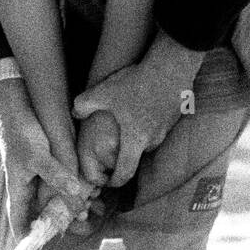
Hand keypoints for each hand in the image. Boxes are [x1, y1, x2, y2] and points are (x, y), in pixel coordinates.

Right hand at [0, 80, 93, 237]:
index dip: (26, 240)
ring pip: (54, 200)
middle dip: (57, 226)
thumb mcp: (39, 156)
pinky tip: (90, 192)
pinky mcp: (48, 166)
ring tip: (90, 215)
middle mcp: (27, 187)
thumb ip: (56, 175)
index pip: (18, 222)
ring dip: (69, 208)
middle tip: (78, 232)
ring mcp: (37, 177)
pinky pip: (61, 185)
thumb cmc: (22, 133)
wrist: (19, 106)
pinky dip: (73, 191)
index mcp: (18, 190)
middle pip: (41, 215)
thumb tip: (75, 195)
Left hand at [73, 31, 204, 186]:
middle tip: (113, 145)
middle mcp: (152, 139)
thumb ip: (84, 105)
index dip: (115, 182)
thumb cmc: (137, 83)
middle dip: (124, 154)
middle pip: (136, 155)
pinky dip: (149, 122)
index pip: (125, 173)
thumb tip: (75, 113)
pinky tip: (142, 106)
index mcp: (134, 140)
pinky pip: (158, 126)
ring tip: (127, 120)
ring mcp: (166, 129)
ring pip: (147, 140)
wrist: (171, 67)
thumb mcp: (104, 92)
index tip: (108, 183)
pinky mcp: (174, 117)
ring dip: (137, 136)